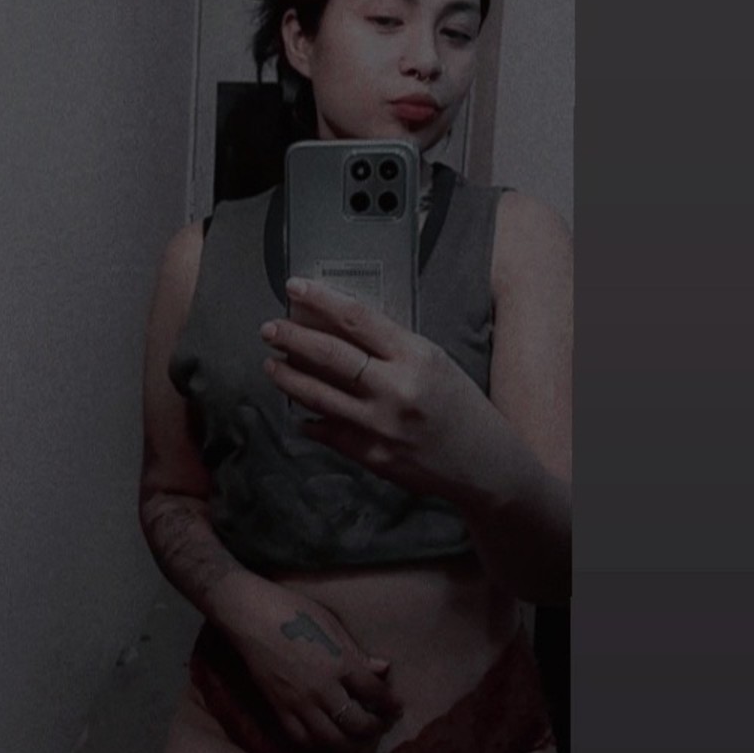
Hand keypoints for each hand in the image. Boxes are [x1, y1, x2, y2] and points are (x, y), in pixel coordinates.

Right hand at [215, 583, 403, 752]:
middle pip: (356, 724)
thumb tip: (383, 669)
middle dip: (374, 730)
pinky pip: (301, 739)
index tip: (397, 708)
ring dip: (350, 749)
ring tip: (359, 749)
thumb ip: (357, 652)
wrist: (249, 616)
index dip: (390, 704)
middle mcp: (322, 689)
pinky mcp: (278, 708)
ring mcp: (298, 702)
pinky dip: (317, 747)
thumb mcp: (332, 624)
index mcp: (339, 663)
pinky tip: (326, 746)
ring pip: (330, 740)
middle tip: (381, 728)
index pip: (374, 693)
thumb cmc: (293, 610)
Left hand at [260, 277, 479, 500]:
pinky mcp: (372, 455)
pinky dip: (309, 418)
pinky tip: (298, 409)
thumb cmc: (461, 406)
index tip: (294, 288)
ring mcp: (381, 425)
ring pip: (318, 395)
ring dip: (289, 377)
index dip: (320, 300)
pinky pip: (328, 431)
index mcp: (416, 357)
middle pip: (330, 354)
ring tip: (272, 365)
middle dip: (292, 337)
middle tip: (270, 328)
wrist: (483, 463)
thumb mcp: (435, 362)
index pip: (357, 319)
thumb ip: (391, 347)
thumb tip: (337, 329)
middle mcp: (396, 389)